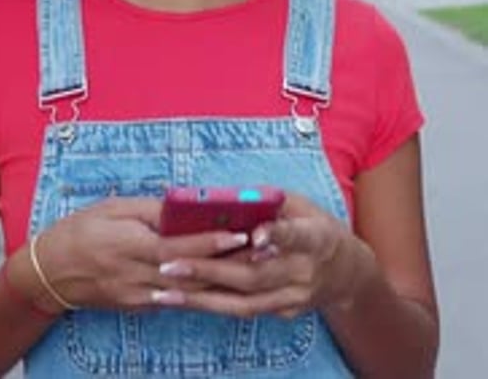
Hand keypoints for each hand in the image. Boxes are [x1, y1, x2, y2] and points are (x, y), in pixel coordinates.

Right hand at [12, 197, 250, 313]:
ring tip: (253, 267)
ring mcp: (139, 297)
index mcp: (132, 247)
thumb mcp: (113, 209)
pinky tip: (223, 284)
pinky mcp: (139, 307)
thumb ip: (151, 210)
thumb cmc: (81, 231)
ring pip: (189, 291)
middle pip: (192, 273)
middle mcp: (138, 276)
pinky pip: (175, 300)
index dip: (212, 240)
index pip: (180, 245)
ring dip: (221, 281)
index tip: (241, 233)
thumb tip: (184, 206)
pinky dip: (200, 292)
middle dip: (229, 264)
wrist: (49, 273)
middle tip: (262, 252)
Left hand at [151, 193, 372, 318]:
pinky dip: (212, 306)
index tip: (254, 236)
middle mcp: (304, 272)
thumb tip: (228, 197)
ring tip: (164, 290)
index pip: (295, 236)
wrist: (347, 271)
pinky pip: (244, 311)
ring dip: (201, 298)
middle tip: (171, 264)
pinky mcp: (283, 313)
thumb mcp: (302, 204)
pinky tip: (183, 299)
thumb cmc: (316, 226)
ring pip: (244, 303)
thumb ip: (270, 201)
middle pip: (255, 275)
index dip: (275, 236)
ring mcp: (294, 298)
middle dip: (210, 271)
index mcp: (315, 237)